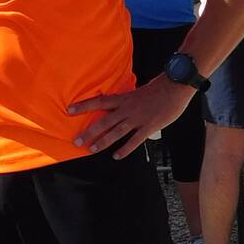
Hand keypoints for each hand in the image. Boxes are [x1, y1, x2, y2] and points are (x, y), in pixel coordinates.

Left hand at [67, 74, 193, 157]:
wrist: (174, 87)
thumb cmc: (158, 89)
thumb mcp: (137, 92)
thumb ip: (127, 101)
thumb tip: (118, 107)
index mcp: (124, 99)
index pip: (99, 102)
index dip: (83, 105)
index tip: (69, 110)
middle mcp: (127, 109)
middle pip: (104, 121)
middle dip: (89, 132)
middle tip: (76, 141)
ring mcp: (137, 119)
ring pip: (116, 132)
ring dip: (103, 142)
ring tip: (92, 149)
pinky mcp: (148, 127)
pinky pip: (135, 140)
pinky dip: (125, 149)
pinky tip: (117, 156)